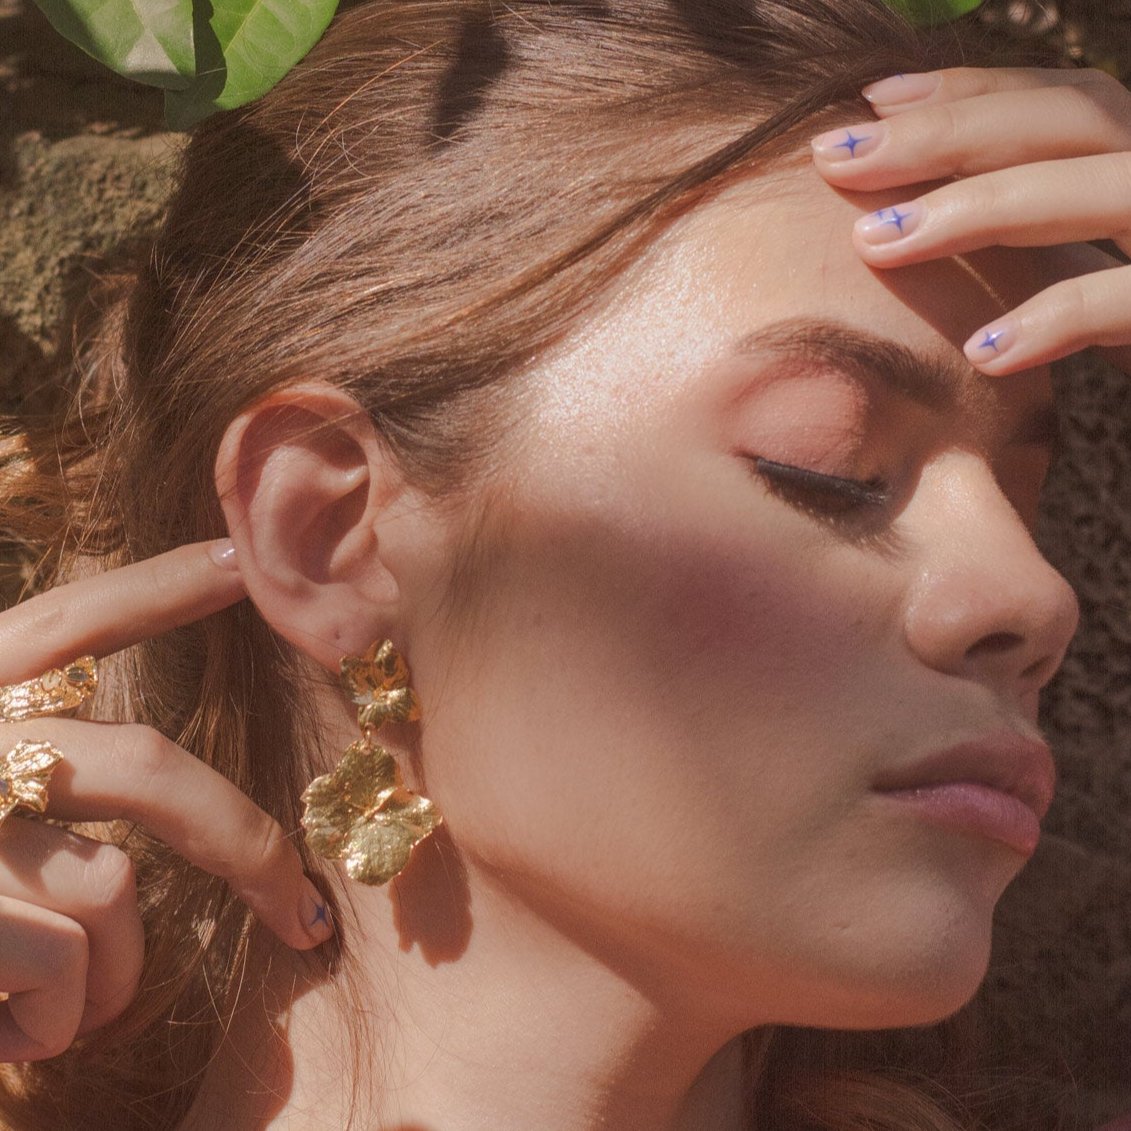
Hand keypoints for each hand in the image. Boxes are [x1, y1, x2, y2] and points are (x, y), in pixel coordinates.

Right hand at [0, 541, 332, 1061]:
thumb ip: (32, 762)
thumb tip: (132, 818)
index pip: (67, 622)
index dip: (159, 587)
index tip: (240, 562)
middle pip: (142, 765)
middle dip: (243, 841)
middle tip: (299, 908)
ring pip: (109, 887)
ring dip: (112, 974)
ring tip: (68, 1010)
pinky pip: (66, 967)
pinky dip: (58, 1023)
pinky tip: (12, 1037)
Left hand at [810, 66, 1130, 376]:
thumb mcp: (1104, 264)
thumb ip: (1044, 232)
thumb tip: (912, 215)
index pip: (1062, 98)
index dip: (967, 90)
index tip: (869, 103)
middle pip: (1071, 120)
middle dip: (946, 134)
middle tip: (836, 159)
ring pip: (1100, 188)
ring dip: (979, 210)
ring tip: (879, 243)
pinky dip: (1060, 318)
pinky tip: (984, 352)